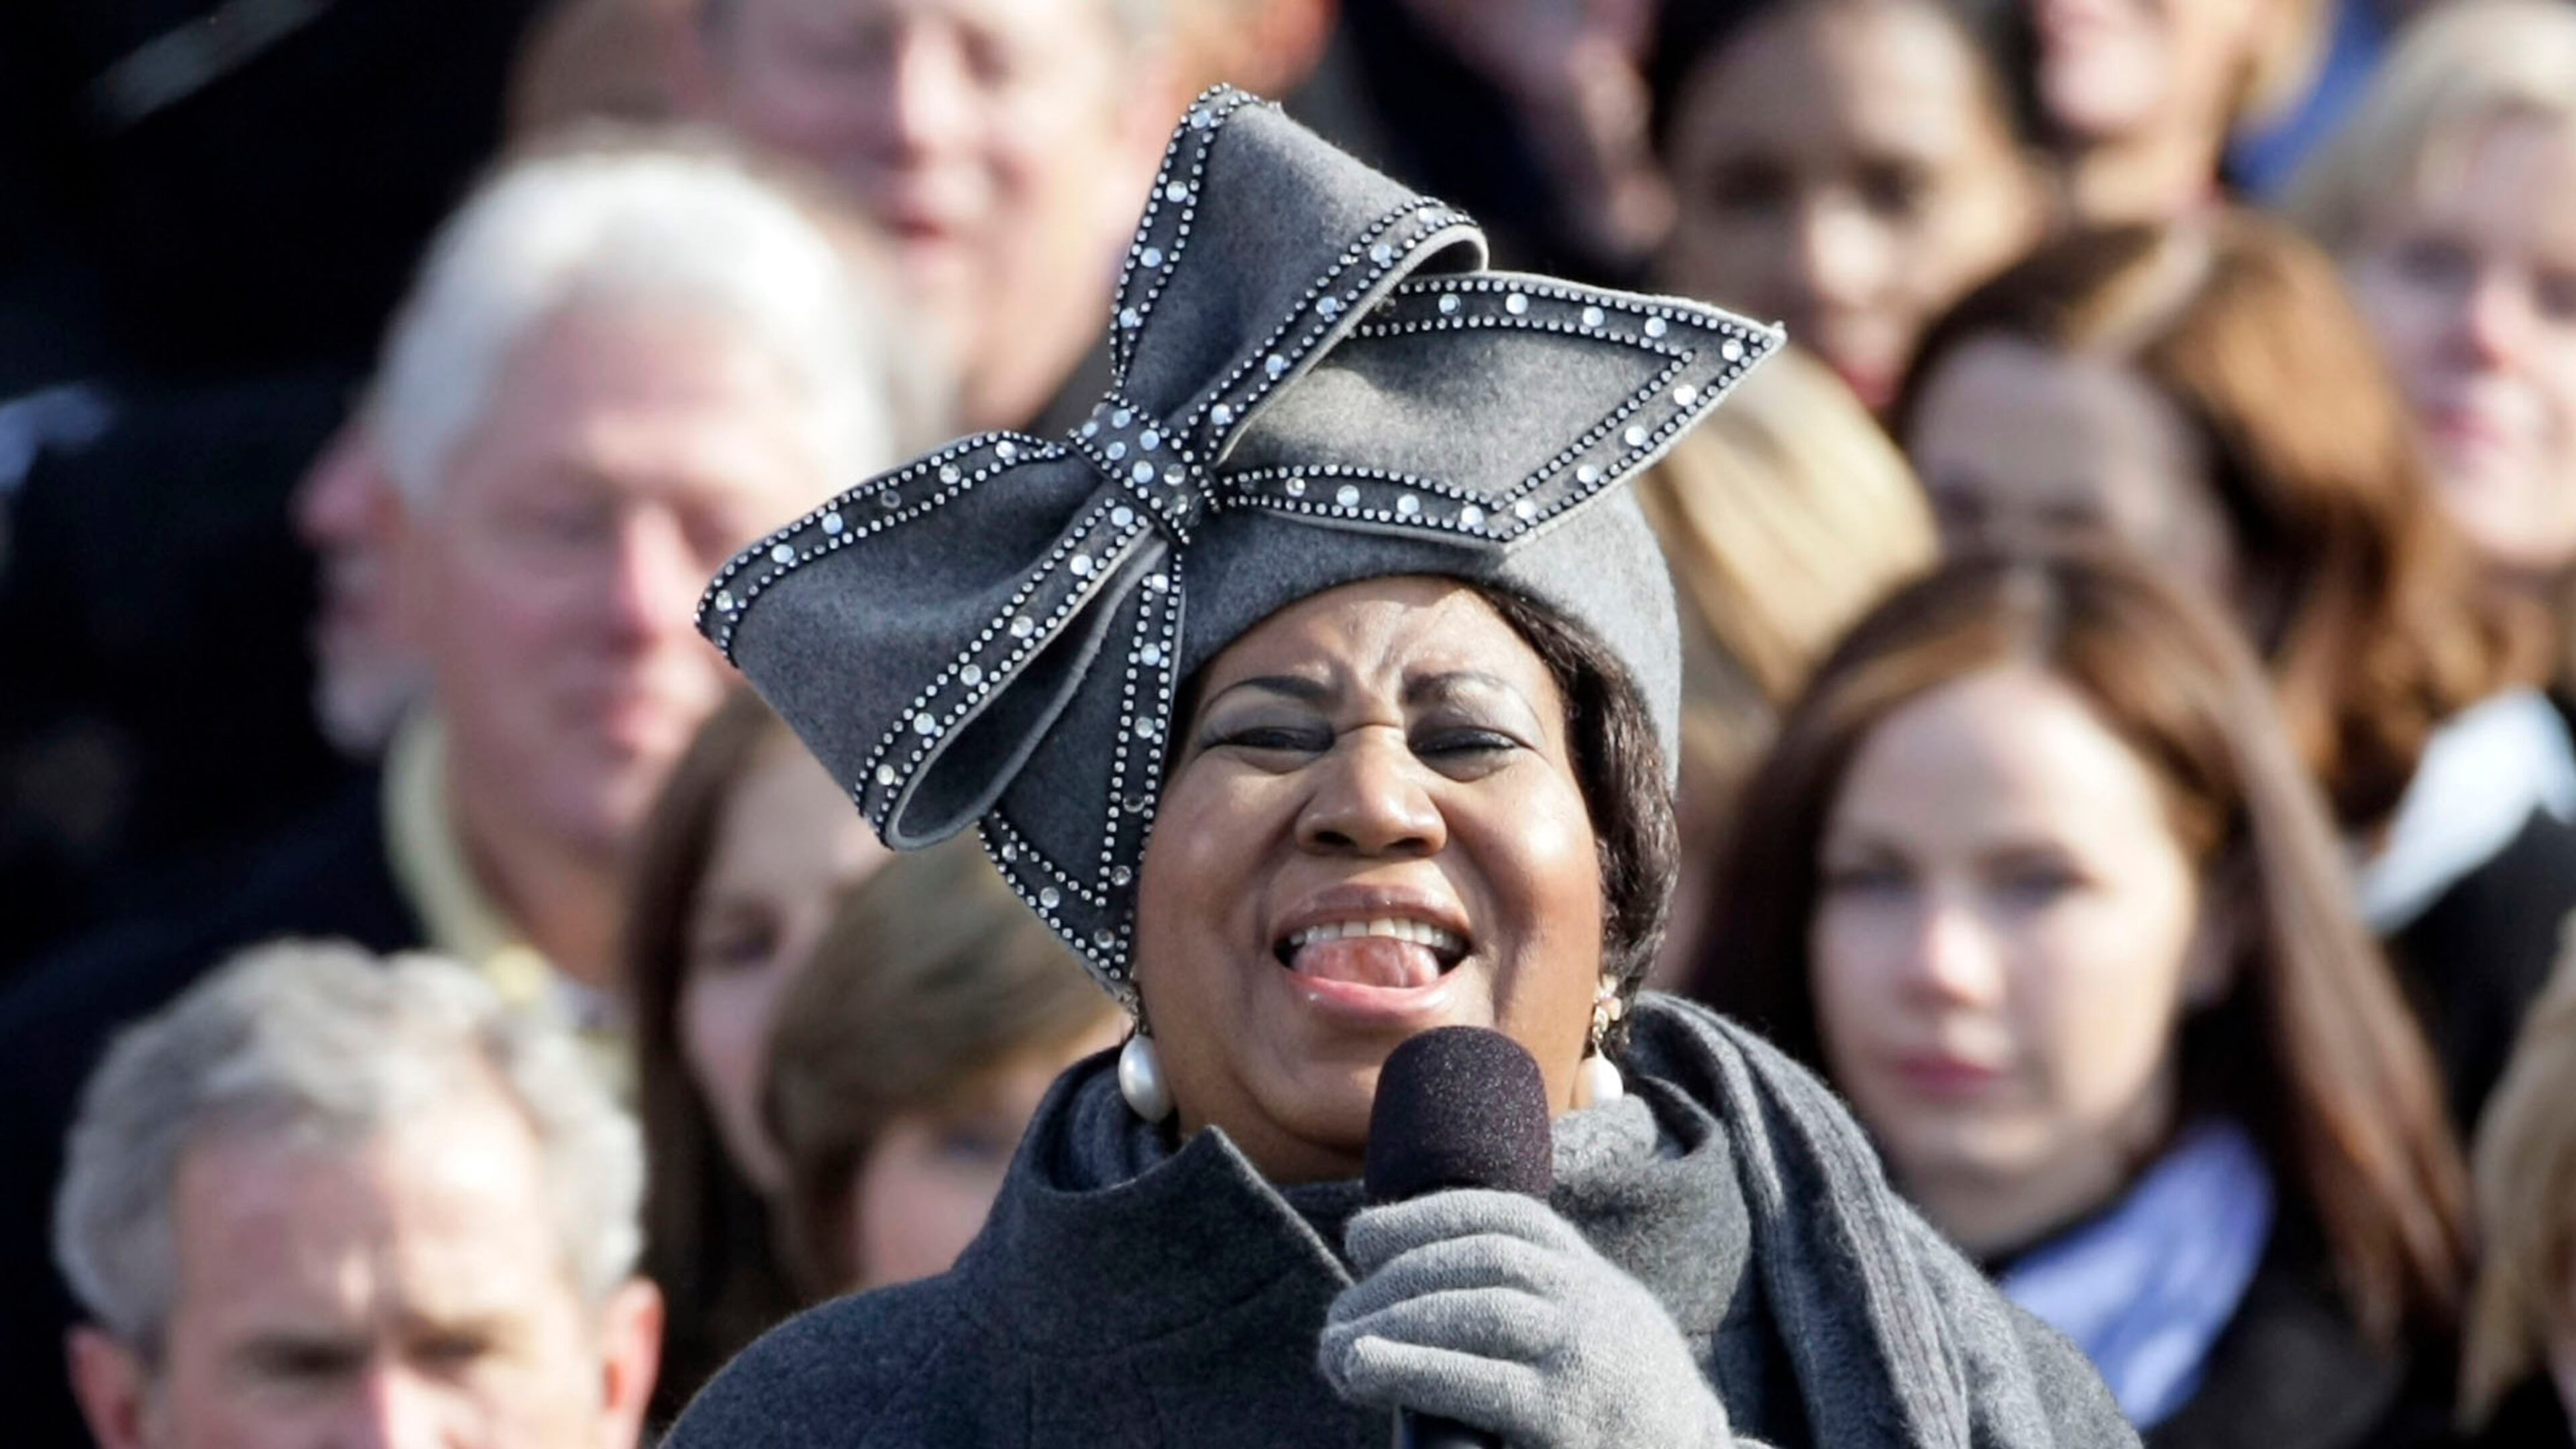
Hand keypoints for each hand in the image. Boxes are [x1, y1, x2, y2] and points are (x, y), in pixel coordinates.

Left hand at [1318, 1190, 1736, 1447]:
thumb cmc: (1631, 1420)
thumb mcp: (1606, 1337)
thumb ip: (1547, 1305)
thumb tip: (1430, 1289)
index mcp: (1597, 1281)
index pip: (1507, 1218)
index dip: (1425, 1215)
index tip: (1362, 1235)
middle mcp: (1594, 1304)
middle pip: (1478, 1259)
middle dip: (1395, 1276)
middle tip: (1338, 1314)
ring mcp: (1582, 1358)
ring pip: (1473, 1307)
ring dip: (1389, 1320)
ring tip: (1335, 1348)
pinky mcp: (1564, 1419)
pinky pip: (1476, 1381)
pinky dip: (1410, 1368)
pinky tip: (1363, 1369)